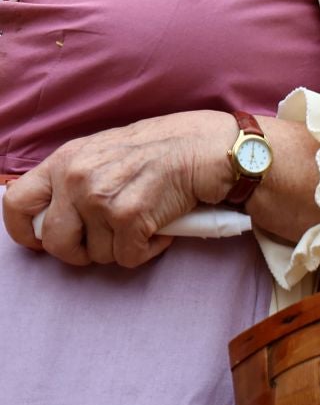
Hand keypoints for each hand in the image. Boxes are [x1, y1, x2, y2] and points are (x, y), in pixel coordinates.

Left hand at [1, 111, 233, 267]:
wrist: (214, 146)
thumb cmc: (169, 147)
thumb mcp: (108, 151)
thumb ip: (78, 177)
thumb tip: (56, 214)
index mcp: (68, 158)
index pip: (16, 203)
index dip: (25, 231)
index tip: (44, 240)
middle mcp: (77, 177)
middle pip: (54, 243)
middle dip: (82, 252)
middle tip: (108, 240)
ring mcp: (101, 198)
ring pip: (95, 255)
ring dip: (122, 247)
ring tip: (145, 223)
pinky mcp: (130, 217)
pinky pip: (128, 257)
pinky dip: (149, 249)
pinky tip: (162, 227)